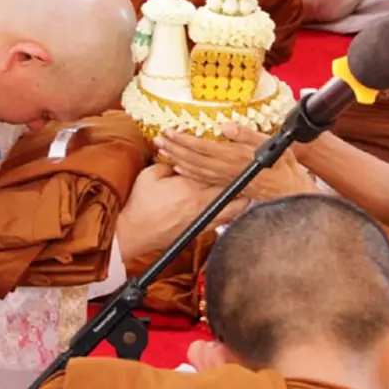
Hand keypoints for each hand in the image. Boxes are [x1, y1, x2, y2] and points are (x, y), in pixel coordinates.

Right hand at [115, 163, 247, 264]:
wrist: (135, 232)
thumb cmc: (140, 204)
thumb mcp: (150, 175)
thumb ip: (166, 164)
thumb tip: (178, 161)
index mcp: (189, 185)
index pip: (214, 170)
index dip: (224, 163)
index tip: (233, 156)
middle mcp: (200, 202)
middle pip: (229, 188)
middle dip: (239, 178)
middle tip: (247, 169)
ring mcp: (202, 217)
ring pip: (233, 207)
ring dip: (243, 198)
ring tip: (253, 190)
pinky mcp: (200, 229)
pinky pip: (224, 221)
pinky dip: (234, 213)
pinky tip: (239, 208)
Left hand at [155, 122, 318, 200]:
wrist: (288, 190)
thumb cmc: (281, 165)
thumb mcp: (269, 143)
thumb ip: (247, 134)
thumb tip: (226, 127)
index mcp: (234, 157)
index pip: (202, 147)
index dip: (184, 139)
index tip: (170, 131)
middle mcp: (225, 169)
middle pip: (193, 158)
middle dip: (175, 148)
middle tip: (159, 139)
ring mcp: (224, 179)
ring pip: (194, 169)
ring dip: (177, 158)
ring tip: (163, 150)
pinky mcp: (225, 184)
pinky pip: (201, 179)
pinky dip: (188, 172)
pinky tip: (179, 167)